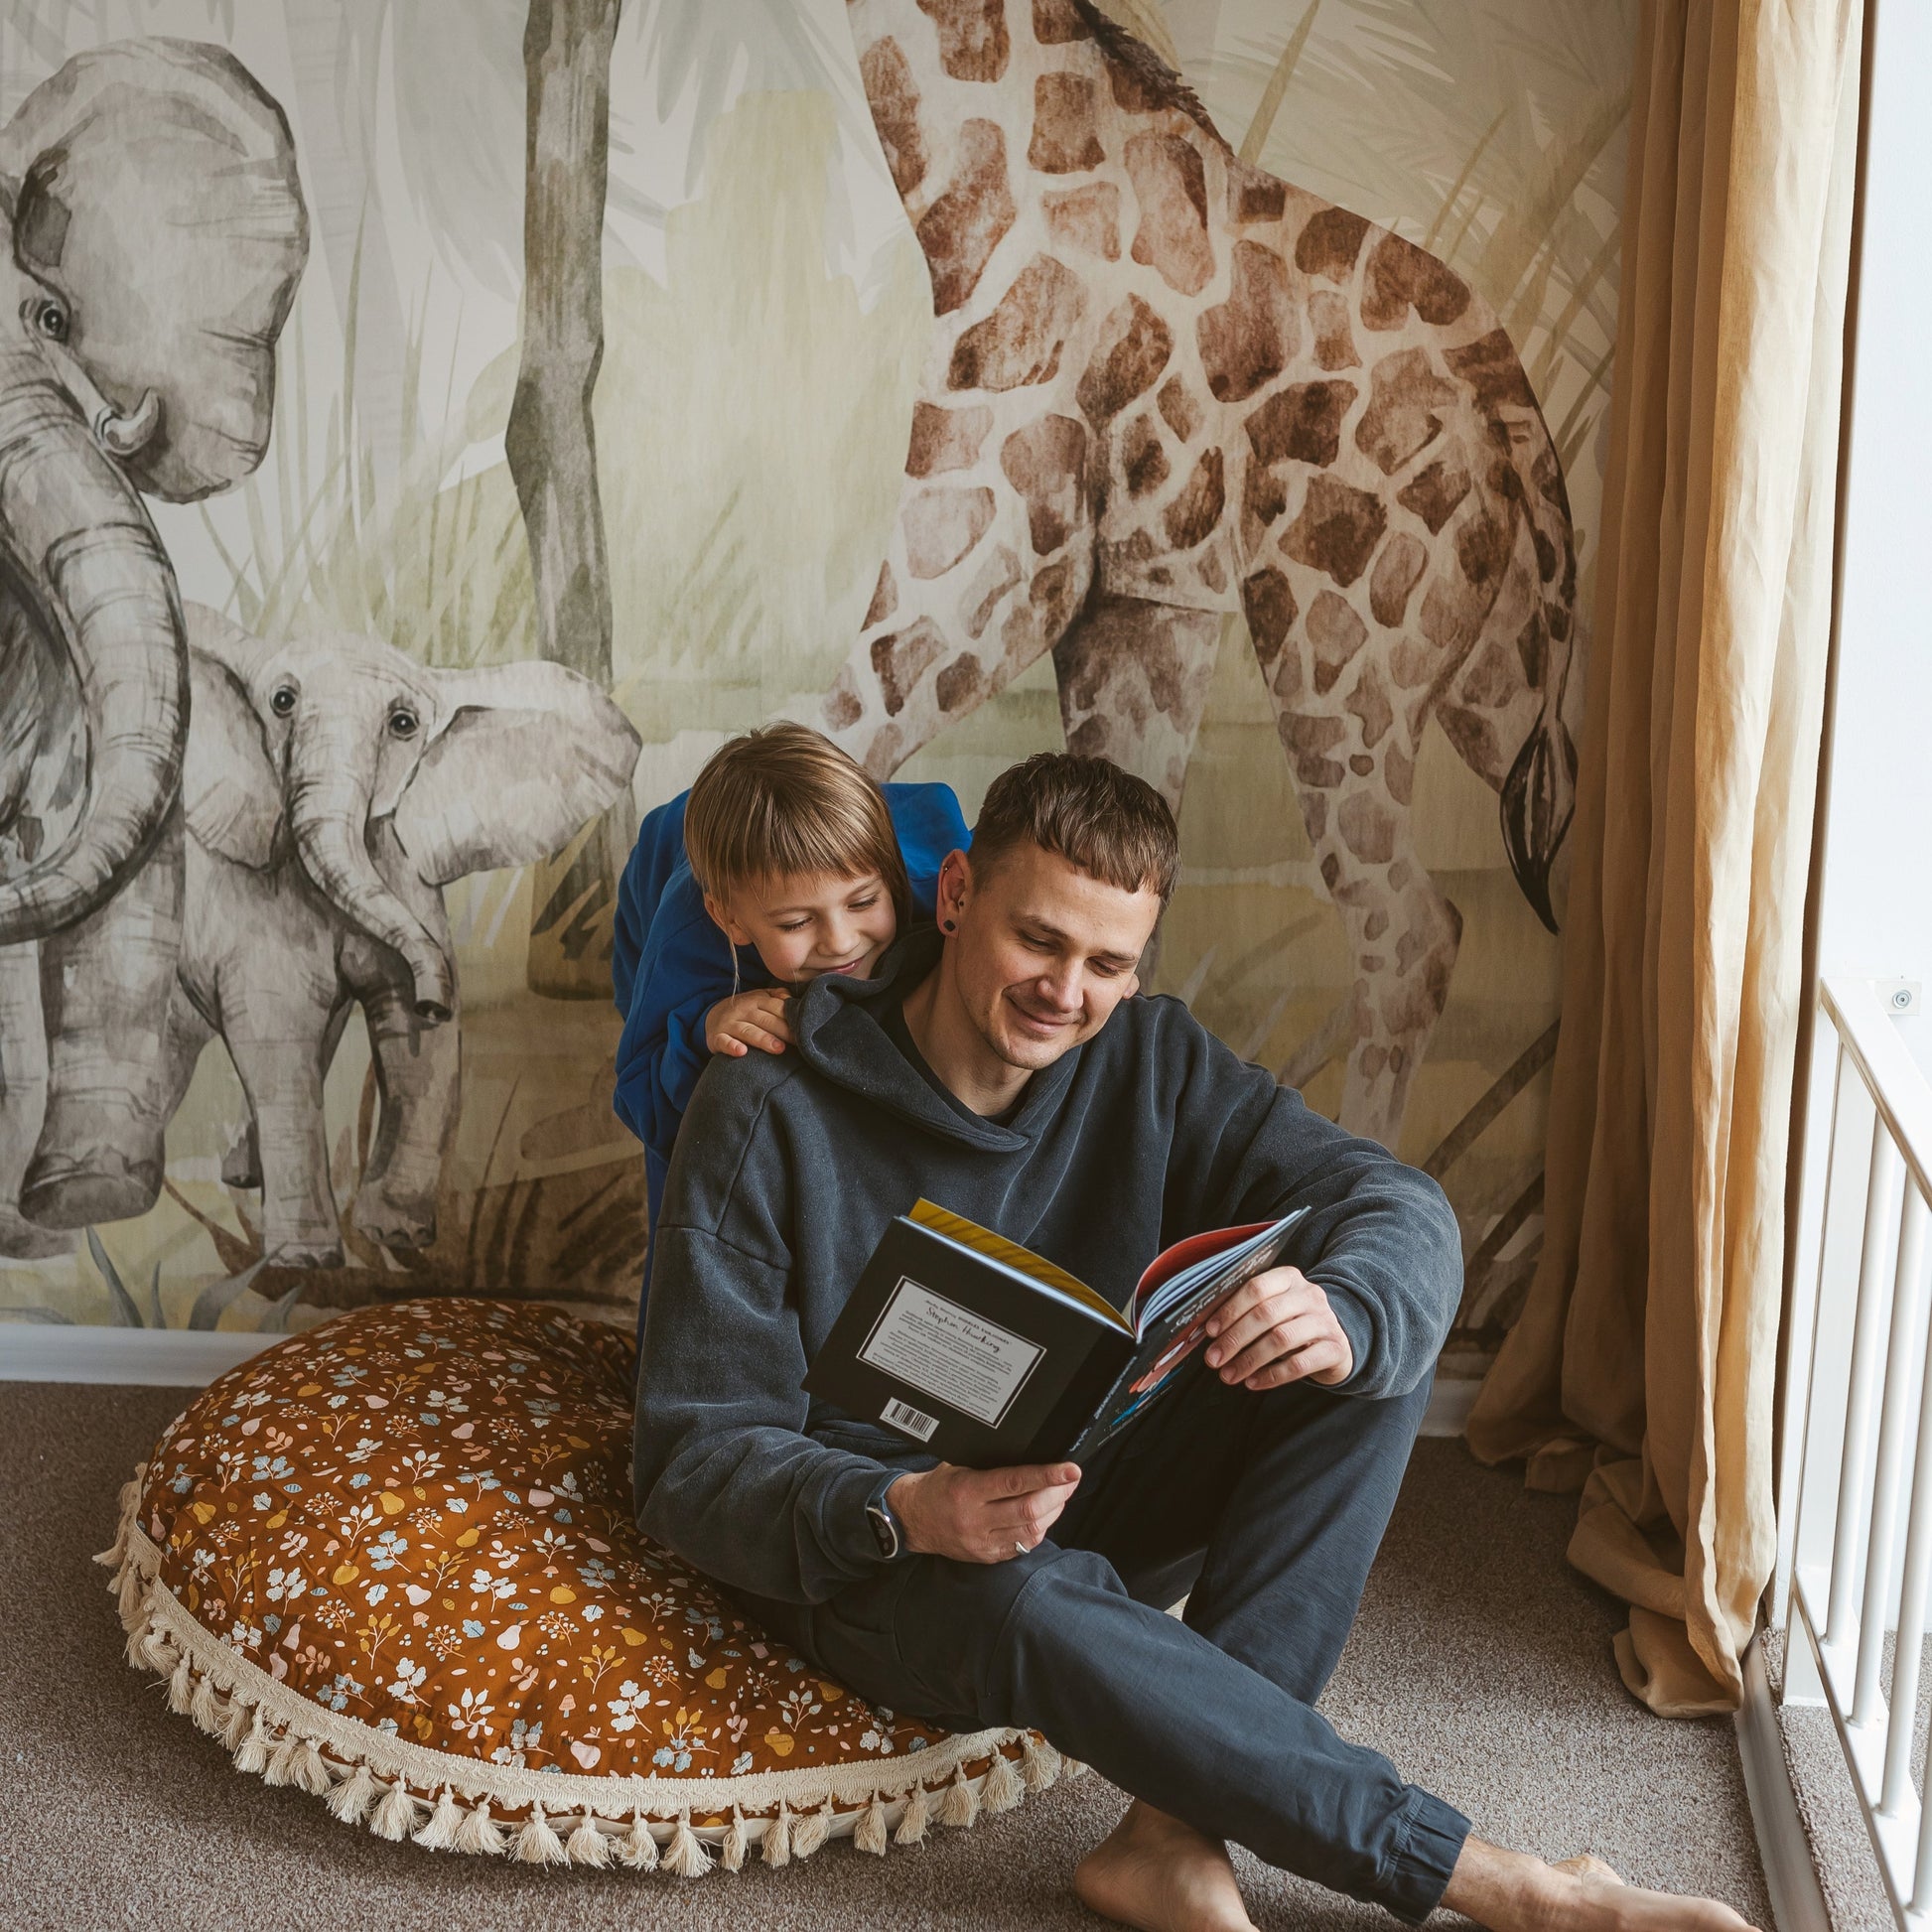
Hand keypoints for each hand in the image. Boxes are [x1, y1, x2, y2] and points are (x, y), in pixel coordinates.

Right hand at [704, 989, 793, 1057]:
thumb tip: (793, 999)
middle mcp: (743, 1010)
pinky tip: (742, 1052)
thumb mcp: (759, 998)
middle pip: (766, 1020)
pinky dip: (732, 1046)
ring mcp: (729, 1024)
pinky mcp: (717, 1038)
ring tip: (779, 1048)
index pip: (777, 1007)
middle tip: (799, 1042)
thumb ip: (777, 997)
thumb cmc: (745, 1011)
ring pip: (748, 1031)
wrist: (711, 1016)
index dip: (792, 1017)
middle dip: (783, 1030)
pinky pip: (724, 1042)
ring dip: (763, 1039)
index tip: (807, 1029)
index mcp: (757, 1000)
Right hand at [887, 1461, 1080, 1563]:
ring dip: (1053, 1511)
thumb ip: (991, 1465)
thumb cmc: (939, 1486)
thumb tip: (1032, 1456)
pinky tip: (1045, 1515)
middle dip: (1058, 1493)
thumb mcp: (959, 1466)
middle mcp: (976, 1519)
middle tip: (1071, 1479)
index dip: (1047, 1476)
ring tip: (1062, 1494)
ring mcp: (982, 1542)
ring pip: (1031, 1530)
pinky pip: (1023, 1545)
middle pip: (1029, 1510)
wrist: (913, 1519)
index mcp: (968, 1491)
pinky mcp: (987, 1556)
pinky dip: (1040, 1529)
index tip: (1069, 1470)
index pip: (1015, 1483)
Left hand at [1203, 1265, 1352, 1388]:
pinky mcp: (1335, 1348)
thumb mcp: (1274, 1310)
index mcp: (1289, 1278)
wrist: (1337, 1341)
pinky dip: (1271, 1375)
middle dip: (1235, 1338)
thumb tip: (1207, 1329)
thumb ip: (1246, 1312)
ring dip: (1249, 1360)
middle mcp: (1310, 1295)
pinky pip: (1299, 1364)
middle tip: (1214, 1359)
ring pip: (1281, 1339)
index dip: (1230, 1309)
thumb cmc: (1293, 1323)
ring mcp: (1325, 1321)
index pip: (1256, 1287)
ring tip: (1228, 1375)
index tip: (1210, 1331)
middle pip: (1266, 1314)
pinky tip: (1253, 1382)